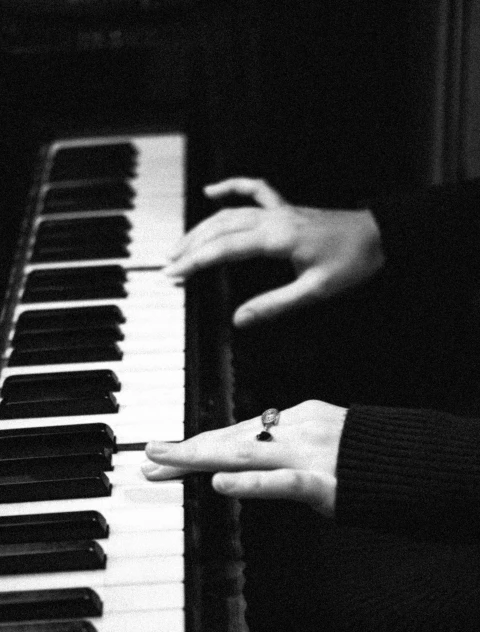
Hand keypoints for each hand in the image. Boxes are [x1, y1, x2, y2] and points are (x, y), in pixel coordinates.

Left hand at [142, 400, 346, 516]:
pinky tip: (218, 483)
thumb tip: (246, 458)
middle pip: (230, 439)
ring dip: (199, 456)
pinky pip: (282, 482)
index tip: (161, 454)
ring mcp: (309, 453)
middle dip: (185, 449)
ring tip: (163, 460)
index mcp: (294, 418)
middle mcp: (296, 428)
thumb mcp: (319, 444)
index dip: (195, 443)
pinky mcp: (324, 482)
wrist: (416, 464)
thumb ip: (284, 447)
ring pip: (245, 453)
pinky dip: (249, 483)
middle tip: (147, 456)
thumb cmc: (365, 460)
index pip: (234, 431)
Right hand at [164, 177, 384, 327]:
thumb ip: (274, 305)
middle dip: (191, 247)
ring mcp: (279, 210)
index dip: (195, 262)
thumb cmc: (352, 263)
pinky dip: (231, 187)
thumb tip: (239, 320)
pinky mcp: (286, 209)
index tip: (174, 274)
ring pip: (229, 212)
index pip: (224, 248)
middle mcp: (273, 219)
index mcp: (277, 238)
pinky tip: (212, 191)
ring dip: (201, 227)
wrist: (380, 236)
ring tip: (180, 246)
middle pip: (219, 228)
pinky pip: (253, 190)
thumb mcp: (314, 291)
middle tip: (169, 267)